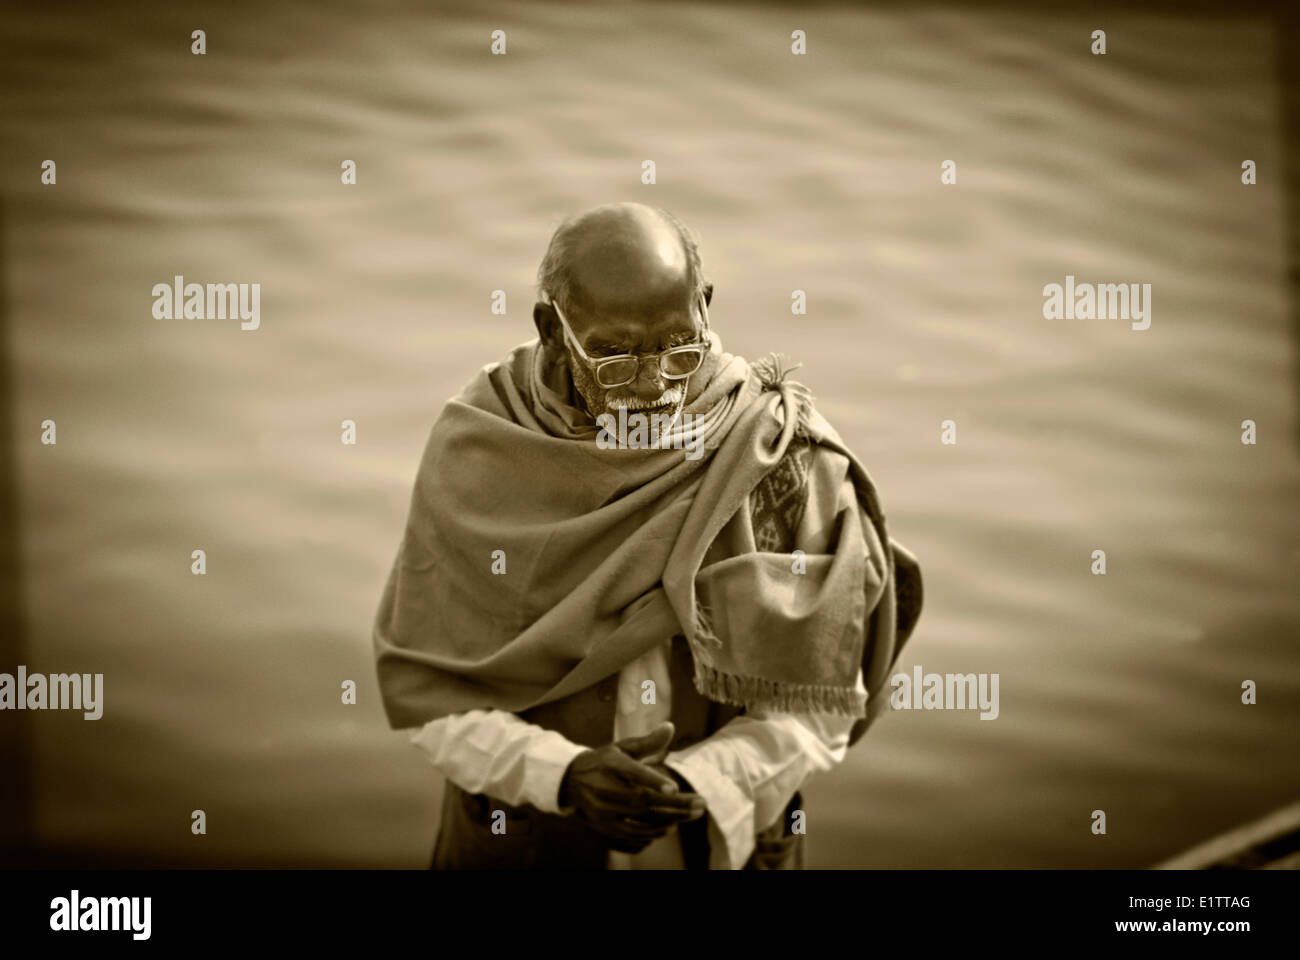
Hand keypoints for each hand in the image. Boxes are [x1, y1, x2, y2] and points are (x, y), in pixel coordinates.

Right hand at [559, 721, 705, 853]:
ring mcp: (602, 813)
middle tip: (701, 804)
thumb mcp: (622, 748)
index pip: (631, 773)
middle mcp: (604, 790)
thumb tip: (670, 726)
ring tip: (692, 815)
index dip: (652, 781)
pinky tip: (670, 828)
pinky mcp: (603, 829)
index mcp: (609, 765)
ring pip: (639, 823)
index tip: (674, 787)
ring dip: (669, 821)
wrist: (569, 782)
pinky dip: (652, 835)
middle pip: (642, 802)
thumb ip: (648, 742)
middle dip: (675, 805)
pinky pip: (631, 838)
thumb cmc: (603, 762)